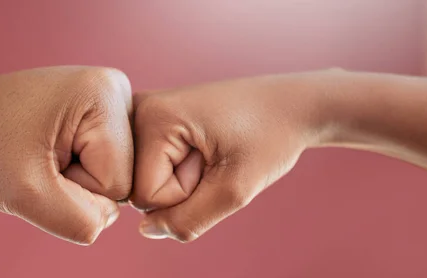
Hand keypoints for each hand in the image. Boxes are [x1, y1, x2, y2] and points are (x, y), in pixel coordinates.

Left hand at [0, 66, 132, 244]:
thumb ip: (79, 221)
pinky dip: (76, 168)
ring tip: (41, 152)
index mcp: (105, 94)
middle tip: (37, 159)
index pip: (117, 182)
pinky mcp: (100, 111)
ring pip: (115, 173)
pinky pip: (105, 164)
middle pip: (122, 176)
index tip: (37, 162)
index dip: (73, 189)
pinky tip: (49, 149)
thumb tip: (109, 219)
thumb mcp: (26, 194)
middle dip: (77, 183)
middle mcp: (117, 88)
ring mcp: (110, 99)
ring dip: (76, 178)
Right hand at [130, 71, 328, 241]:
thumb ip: (188, 220)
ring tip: (210, 150)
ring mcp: (141, 113)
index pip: (145, 196)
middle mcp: (137, 109)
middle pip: (139, 188)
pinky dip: (178, 169)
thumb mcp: (235, 190)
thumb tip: (145, 230)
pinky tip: (200, 148)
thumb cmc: (268, 136)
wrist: (288, 104)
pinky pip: (151, 168)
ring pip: (143, 180)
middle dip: (179, 188)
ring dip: (180, 179)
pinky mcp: (150, 120)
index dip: (185, 195)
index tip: (215, 163)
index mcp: (153, 116)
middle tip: (214, 156)